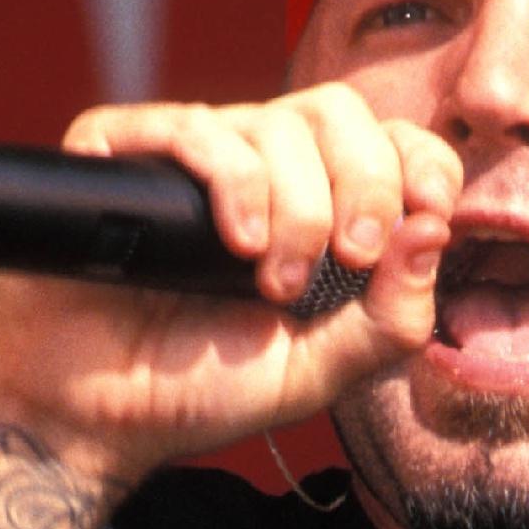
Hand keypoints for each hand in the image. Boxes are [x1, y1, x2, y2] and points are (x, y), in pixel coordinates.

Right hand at [0, 86, 458, 480]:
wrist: (92, 417)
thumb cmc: (199, 389)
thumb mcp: (319, 373)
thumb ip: (391, 320)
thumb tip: (435, 230)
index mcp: (315, 203)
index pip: (390, 139)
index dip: (421, 164)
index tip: (425, 217)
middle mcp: (258, 166)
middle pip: (339, 111)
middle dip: (365, 185)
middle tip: (352, 260)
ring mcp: (190, 156)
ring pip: (273, 121)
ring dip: (296, 207)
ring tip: (270, 286)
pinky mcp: (122, 151)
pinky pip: (194, 129)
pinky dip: (233, 183)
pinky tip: (237, 245)